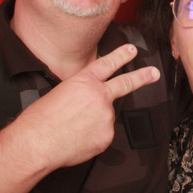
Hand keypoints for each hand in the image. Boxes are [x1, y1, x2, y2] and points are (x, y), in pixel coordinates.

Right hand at [17, 45, 159, 171]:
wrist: (38, 141)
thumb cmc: (41, 119)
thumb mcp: (60, 93)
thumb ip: (81, 94)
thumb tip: (89, 103)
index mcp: (84, 81)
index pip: (107, 64)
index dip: (121, 56)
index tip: (132, 51)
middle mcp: (99, 96)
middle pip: (125, 83)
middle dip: (142, 77)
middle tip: (154, 73)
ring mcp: (106, 116)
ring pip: (106, 118)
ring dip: (94, 123)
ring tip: (74, 128)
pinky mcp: (107, 136)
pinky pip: (103, 135)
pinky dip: (93, 138)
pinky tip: (78, 139)